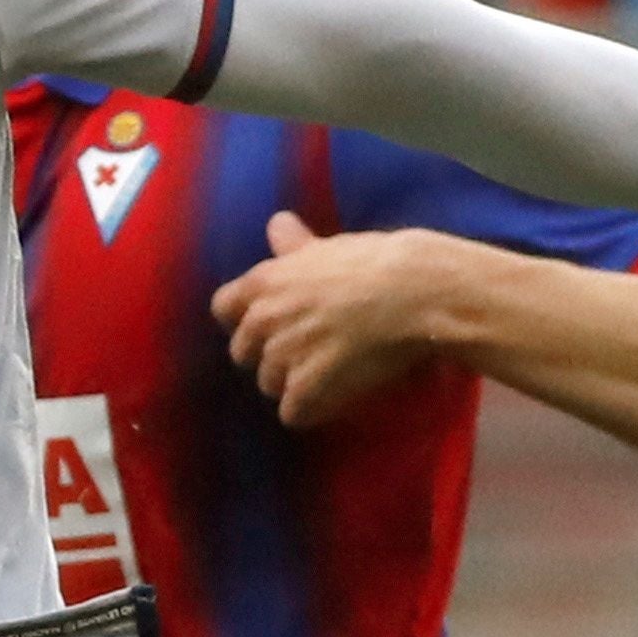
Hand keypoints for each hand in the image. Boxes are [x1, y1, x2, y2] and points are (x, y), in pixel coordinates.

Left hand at [211, 209, 465, 427]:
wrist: (415, 291)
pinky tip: (334, 398)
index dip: (240, 320)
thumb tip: (277, 224)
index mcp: (263, 282)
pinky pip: (293, 413)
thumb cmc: (377, 261)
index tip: (267, 324)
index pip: (222, 308)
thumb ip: (294, 244)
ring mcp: (282, 354)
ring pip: (269, 384)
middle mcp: (263, 319)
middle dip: (270, 356)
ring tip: (328, 372)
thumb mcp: (328, 246)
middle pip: (244, 354)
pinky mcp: (307, 385)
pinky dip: (311, 411)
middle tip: (308, 350)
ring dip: (293, 384)